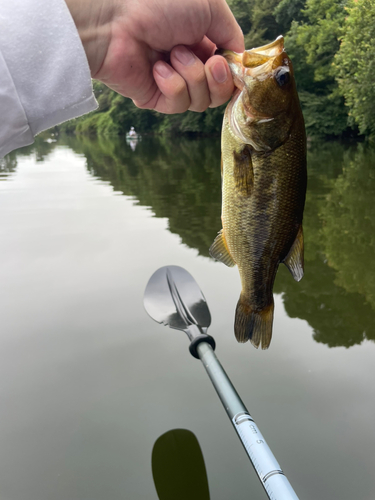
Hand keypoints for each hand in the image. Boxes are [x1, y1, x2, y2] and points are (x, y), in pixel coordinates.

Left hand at [65, 0, 243, 112]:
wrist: (117, 21)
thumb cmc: (159, 5)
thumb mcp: (209, 7)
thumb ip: (231, 33)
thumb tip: (239, 59)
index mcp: (203, 42)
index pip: (229, 71)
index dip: (234, 72)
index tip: (232, 64)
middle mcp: (190, 65)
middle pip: (220, 92)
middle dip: (219, 79)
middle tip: (209, 62)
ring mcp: (173, 84)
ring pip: (202, 101)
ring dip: (192, 76)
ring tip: (172, 54)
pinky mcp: (157, 99)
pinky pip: (179, 105)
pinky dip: (173, 85)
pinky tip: (157, 69)